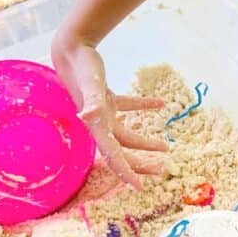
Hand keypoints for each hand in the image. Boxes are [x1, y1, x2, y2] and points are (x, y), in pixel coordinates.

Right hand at [51, 36, 169, 188]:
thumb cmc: (82, 68)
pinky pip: (128, 107)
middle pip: (122, 151)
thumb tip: (87, 116)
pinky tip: (162, 104)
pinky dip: (144, 107)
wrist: (72, 49)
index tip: (141, 187)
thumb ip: (91, 101)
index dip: (126, 173)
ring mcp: (102, 112)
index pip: (113, 156)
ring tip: (166, 146)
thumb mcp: (91, 85)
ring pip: (126, 134)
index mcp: (97, 127)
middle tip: (162, 169)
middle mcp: (99, 124)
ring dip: (145, 141)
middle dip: (140, 163)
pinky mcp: (105, 98)